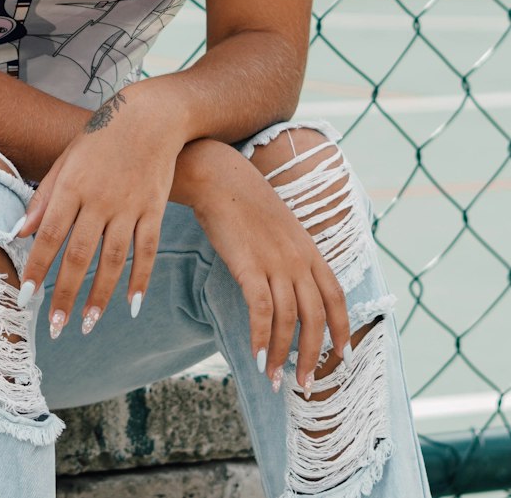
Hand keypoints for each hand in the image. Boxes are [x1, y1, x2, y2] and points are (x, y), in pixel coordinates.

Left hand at [13, 85, 180, 337]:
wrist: (150, 115)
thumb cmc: (101, 138)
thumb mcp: (66, 158)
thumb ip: (44, 196)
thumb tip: (19, 231)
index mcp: (72, 184)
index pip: (49, 234)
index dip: (37, 267)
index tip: (25, 297)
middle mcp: (99, 198)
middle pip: (80, 254)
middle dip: (66, 293)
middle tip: (55, 326)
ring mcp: (129, 205)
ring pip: (113, 258)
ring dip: (100, 295)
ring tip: (88, 324)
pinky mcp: (153, 208)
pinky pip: (147, 250)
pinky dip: (140, 279)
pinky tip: (131, 305)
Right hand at [188, 141, 351, 392]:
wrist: (220, 178)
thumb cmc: (247, 204)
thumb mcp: (282, 229)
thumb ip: (292, 257)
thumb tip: (292, 289)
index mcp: (310, 251)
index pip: (336, 297)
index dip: (342, 330)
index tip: (342, 358)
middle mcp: (298, 259)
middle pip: (316, 316)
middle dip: (313, 355)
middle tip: (305, 384)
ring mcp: (275, 261)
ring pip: (289, 319)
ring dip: (282, 354)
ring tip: (274, 379)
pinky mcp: (248, 264)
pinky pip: (260, 309)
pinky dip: (260, 337)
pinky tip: (256, 356)